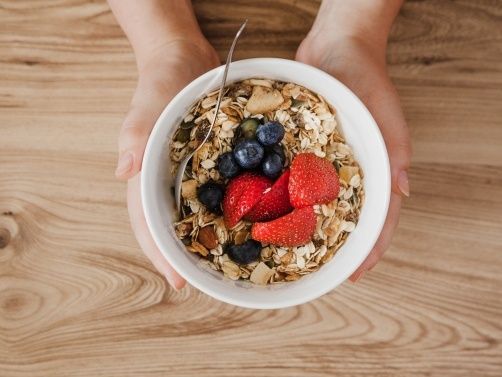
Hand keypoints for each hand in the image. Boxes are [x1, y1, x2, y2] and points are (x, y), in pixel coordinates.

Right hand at [115, 40, 219, 288]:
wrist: (184, 60)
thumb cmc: (160, 80)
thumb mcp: (147, 101)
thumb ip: (134, 134)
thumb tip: (123, 173)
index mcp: (147, 174)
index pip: (148, 222)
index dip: (161, 254)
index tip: (178, 282)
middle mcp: (168, 181)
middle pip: (172, 228)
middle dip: (186, 258)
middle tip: (206, 287)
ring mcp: (191, 174)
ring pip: (195, 216)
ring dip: (207, 241)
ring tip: (226, 268)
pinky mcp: (211, 164)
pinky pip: (220, 192)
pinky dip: (228, 212)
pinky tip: (247, 225)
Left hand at [296, 35, 410, 281]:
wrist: (334, 48)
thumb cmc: (366, 79)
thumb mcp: (386, 115)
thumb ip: (395, 153)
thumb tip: (402, 192)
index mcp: (376, 168)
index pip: (379, 218)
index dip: (369, 248)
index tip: (355, 275)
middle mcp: (350, 171)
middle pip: (346, 217)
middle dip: (335, 246)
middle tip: (320, 272)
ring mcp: (325, 162)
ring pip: (319, 203)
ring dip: (309, 227)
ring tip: (292, 252)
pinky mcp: (303, 150)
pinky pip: (295, 179)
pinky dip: (287, 198)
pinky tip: (272, 213)